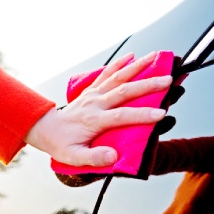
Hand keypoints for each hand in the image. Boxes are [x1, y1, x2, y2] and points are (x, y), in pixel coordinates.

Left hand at [25, 51, 172, 166]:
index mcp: (94, 120)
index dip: (142, 114)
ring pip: (118, 77)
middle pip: (124, 90)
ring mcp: (94, 94)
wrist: (46, 129)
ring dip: (137, 66)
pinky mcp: (92, 90)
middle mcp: (96, 103)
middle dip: (147, 84)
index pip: (122, 116)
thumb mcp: (74, 158)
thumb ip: (94, 157)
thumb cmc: (62, 145)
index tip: (161, 113)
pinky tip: (131, 56)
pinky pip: (106, 74)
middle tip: (167, 80)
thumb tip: (114, 156)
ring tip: (155, 57)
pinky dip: (119, 63)